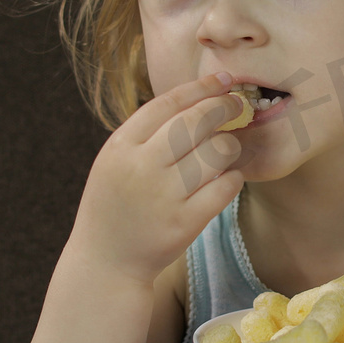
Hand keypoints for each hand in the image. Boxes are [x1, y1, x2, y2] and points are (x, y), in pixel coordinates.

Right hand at [65, 72, 246, 286]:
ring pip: (216, 151)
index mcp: (120, 146)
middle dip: (224, 107)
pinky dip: (233, 178)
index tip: (224, 80)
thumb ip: (147, 133)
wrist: (105, 263)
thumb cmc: (117, 204)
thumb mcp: (116, 161)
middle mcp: (140, 167)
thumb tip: (200, 98)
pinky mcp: (183, 224)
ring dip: (230, 146)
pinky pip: (225, 187)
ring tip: (227, 150)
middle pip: (195, 121)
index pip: (168, 103)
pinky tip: (229, 178)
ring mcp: (162, 196)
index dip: (202, 87)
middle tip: (238, 107)